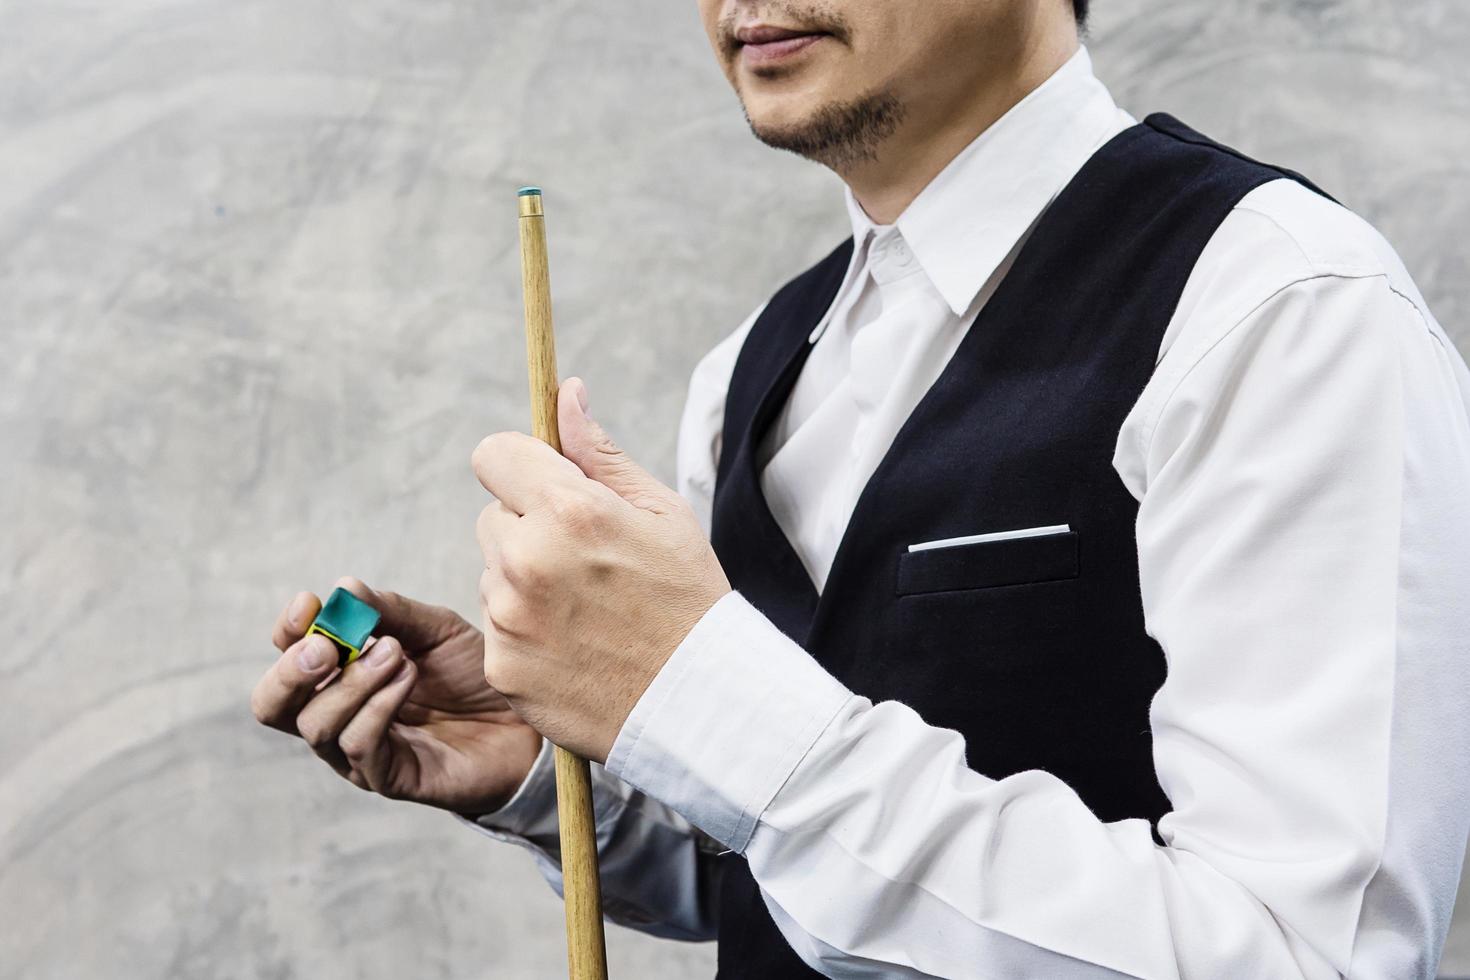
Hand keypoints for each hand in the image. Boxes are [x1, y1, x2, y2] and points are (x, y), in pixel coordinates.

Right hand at [250, 578, 543, 815]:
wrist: (524, 721)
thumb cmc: (472, 676)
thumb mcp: (435, 631)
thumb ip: (391, 612)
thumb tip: (344, 588)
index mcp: (340, 675)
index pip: (287, 656)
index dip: (288, 630)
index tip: (310, 603)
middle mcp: (337, 717)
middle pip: (272, 705)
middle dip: (291, 671)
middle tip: (327, 644)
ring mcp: (358, 754)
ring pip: (317, 725)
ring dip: (351, 682)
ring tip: (396, 653)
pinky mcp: (389, 778)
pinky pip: (359, 746)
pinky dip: (378, 706)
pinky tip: (407, 677)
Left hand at [471, 378, 731, 762]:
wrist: (700, 702)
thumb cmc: (688, 599)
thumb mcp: (660, 512)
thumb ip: (600, 452)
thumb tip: (566, 394)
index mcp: (568, 510)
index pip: (493, 454)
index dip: (522, 467)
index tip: (547, 488)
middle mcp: (527, 560)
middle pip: (493, 516)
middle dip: (528, 528)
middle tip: (586, 564)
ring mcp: (508, 618)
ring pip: (492, 574)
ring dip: (524, 582)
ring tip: (586, 612)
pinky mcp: (501, 667)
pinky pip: (496, 628)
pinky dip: (525, 634)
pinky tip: (574, 647)